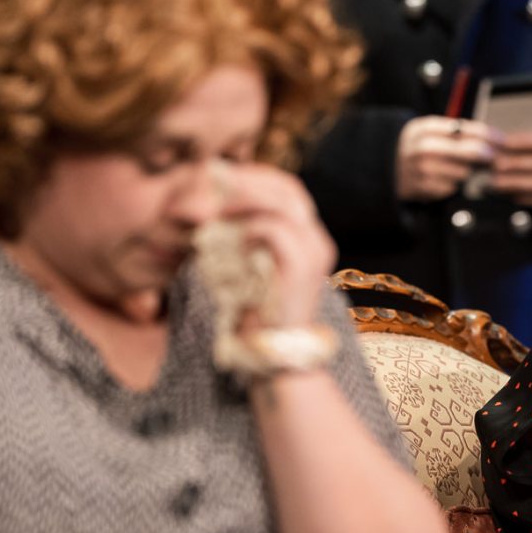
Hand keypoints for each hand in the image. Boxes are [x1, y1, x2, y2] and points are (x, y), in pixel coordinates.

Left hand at [214, 164, 336, 329]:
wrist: (277, 355)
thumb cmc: (258, 313)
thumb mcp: (251, 268)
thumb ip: (244, 239)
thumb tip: (213, 212)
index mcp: (309, 238)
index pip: (288, 189)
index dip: (256, 177)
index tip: (221, 177)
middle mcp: (318, 240)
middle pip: (288, 188)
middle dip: (248, 180)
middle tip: (215, 182)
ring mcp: (314, 252)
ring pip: (282, 202)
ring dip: (245, 200)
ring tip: (219, 211)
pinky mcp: (302, 267)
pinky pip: (275, 229)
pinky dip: (249, 228)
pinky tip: (233, 240)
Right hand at [396, 117, 498, 201]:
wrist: (383, 167)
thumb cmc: (415, 147)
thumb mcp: (427, 130)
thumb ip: (453, 130)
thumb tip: (489, 137)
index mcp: (426, 127)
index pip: (467, 129)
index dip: (489, 134)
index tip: (501, 139)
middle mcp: (424, 147)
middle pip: (470, 151)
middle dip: (487, 155)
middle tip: (494, 157)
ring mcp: (423, 169)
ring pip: (464, 172)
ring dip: (468, 172)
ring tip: (463, 169)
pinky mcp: (424, 188)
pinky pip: (452, 187)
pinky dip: (453, 184)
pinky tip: (446, 179)